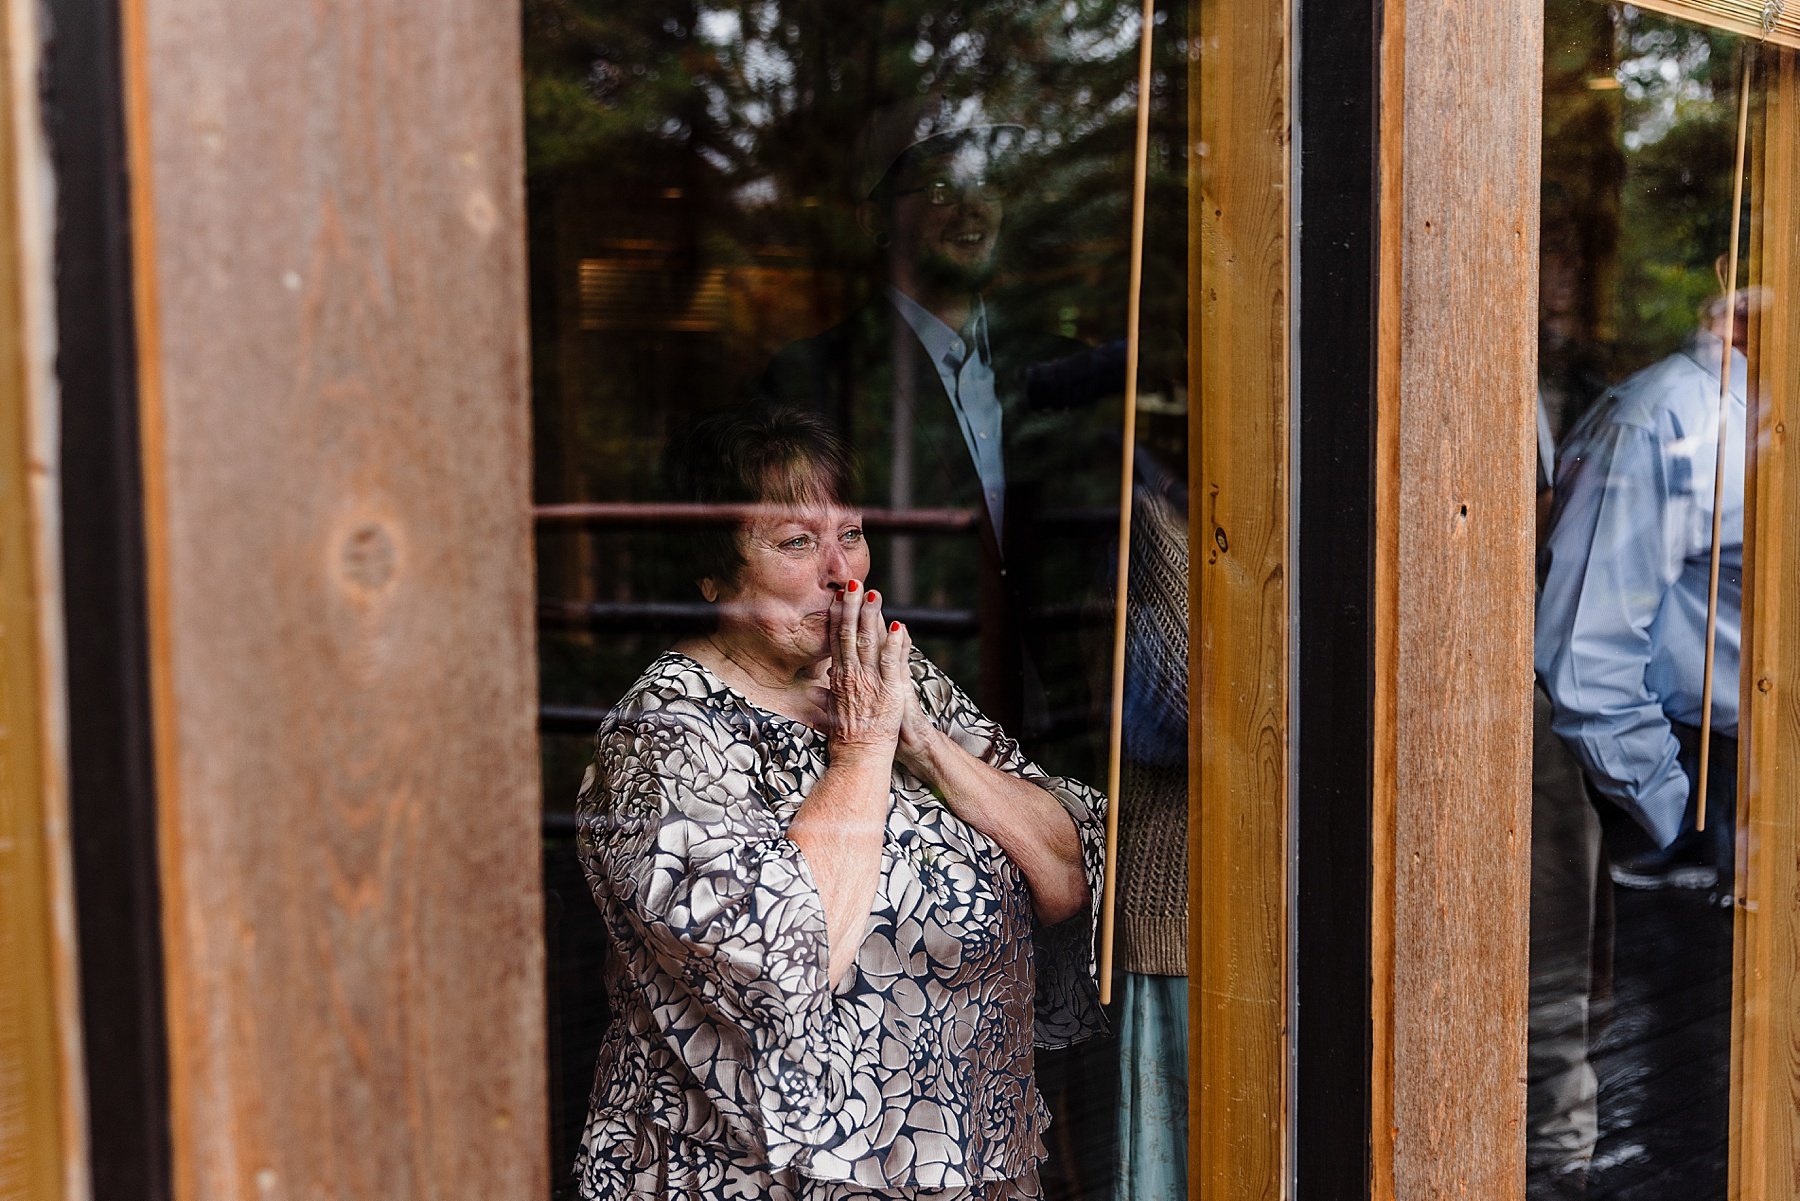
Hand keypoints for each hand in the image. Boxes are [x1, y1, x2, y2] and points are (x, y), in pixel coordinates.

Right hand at [825, 581, 911, 757]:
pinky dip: (895, 643)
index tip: (840, 596)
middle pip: (850, 634)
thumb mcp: (832, 709)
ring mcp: (870, 682)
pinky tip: (898, 624)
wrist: (859, 757)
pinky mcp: (889, 691)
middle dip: (852, 606)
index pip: (837, 639)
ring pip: (869, 642)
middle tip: (855, 583)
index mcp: (839, 677)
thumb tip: (823, 681)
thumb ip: (829, 692)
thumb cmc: (846, 736)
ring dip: (872, 616)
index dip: (838, 615)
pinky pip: (891, 662)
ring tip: (874, 594)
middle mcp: (852, 675)